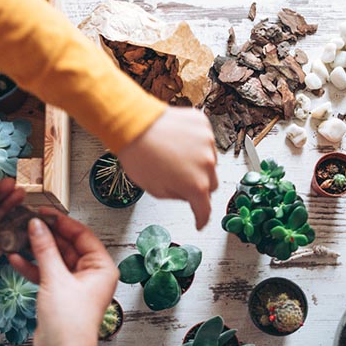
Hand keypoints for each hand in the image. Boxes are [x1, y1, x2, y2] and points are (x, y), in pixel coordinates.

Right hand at [8, 210, 118, 345]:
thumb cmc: (69, 321)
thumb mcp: (55, 278)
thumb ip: (45, 249)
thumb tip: (36, 225)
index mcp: (102, 267)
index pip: (82, 235)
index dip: (62, 222)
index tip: (42, 212)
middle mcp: (93, 274)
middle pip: (68, 245)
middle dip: (46, 235)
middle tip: (26, 222)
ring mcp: (77, 284)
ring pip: (56, 259)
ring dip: (37, 250)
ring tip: (16, 236)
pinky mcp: (62, 294)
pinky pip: (48, 274)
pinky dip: (34, 267)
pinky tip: (15, 258)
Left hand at [118, 106, 217, 229]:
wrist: (133, 124)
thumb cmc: (139, 156)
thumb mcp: (156, 190)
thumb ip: (178, 196)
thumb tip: (188, 193)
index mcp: (196, 185)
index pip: (205, 209)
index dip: (202, 218)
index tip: (200, 221)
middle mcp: (207, 164)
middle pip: (211, 184)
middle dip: (199, 185)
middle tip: (181, 180)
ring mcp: (207, 143)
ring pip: (209, 160)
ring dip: (198, 162)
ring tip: (175, 156)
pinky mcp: (203, 125)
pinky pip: (205, 140)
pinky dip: (195, 143)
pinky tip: (178, 142)